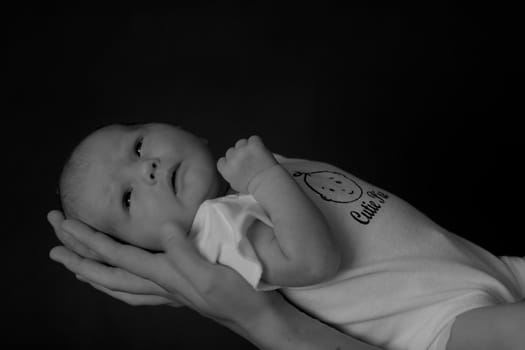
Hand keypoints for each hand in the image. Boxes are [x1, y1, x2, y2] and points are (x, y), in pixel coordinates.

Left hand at [47, 210, 280, 328]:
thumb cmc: (239, 295)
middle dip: (77, 256)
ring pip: (118, 285)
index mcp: (164, 275)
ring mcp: (167, 291)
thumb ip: (185, 253)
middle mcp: (159, 284)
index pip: (116, 255)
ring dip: (91, 272)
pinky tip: (119, 279)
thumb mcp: (213, 274)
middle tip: (53, 240)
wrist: (256, 317)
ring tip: (73, 263)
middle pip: (107, 272)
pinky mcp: (178, 291)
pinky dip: (118, 284)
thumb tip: (163, 229)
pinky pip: (135, 291)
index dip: (87, 239)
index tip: (63, 224)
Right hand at [217, 135, 277, 193]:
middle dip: (239, 155)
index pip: (222, 161)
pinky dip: (257, 143)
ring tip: (255, 156)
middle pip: (231, 151)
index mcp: (226, 169)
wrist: (268, 183)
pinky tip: (261, 151)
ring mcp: (243, 150)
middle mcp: (233, 158)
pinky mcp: (253, 145)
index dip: (230, 162)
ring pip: (241, 143)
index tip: (237, 165)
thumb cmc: (255, 186)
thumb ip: (231, 176)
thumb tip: (231, 171)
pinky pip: (253, 139)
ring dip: (247, 147)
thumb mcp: (236, 186)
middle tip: (249, 161)